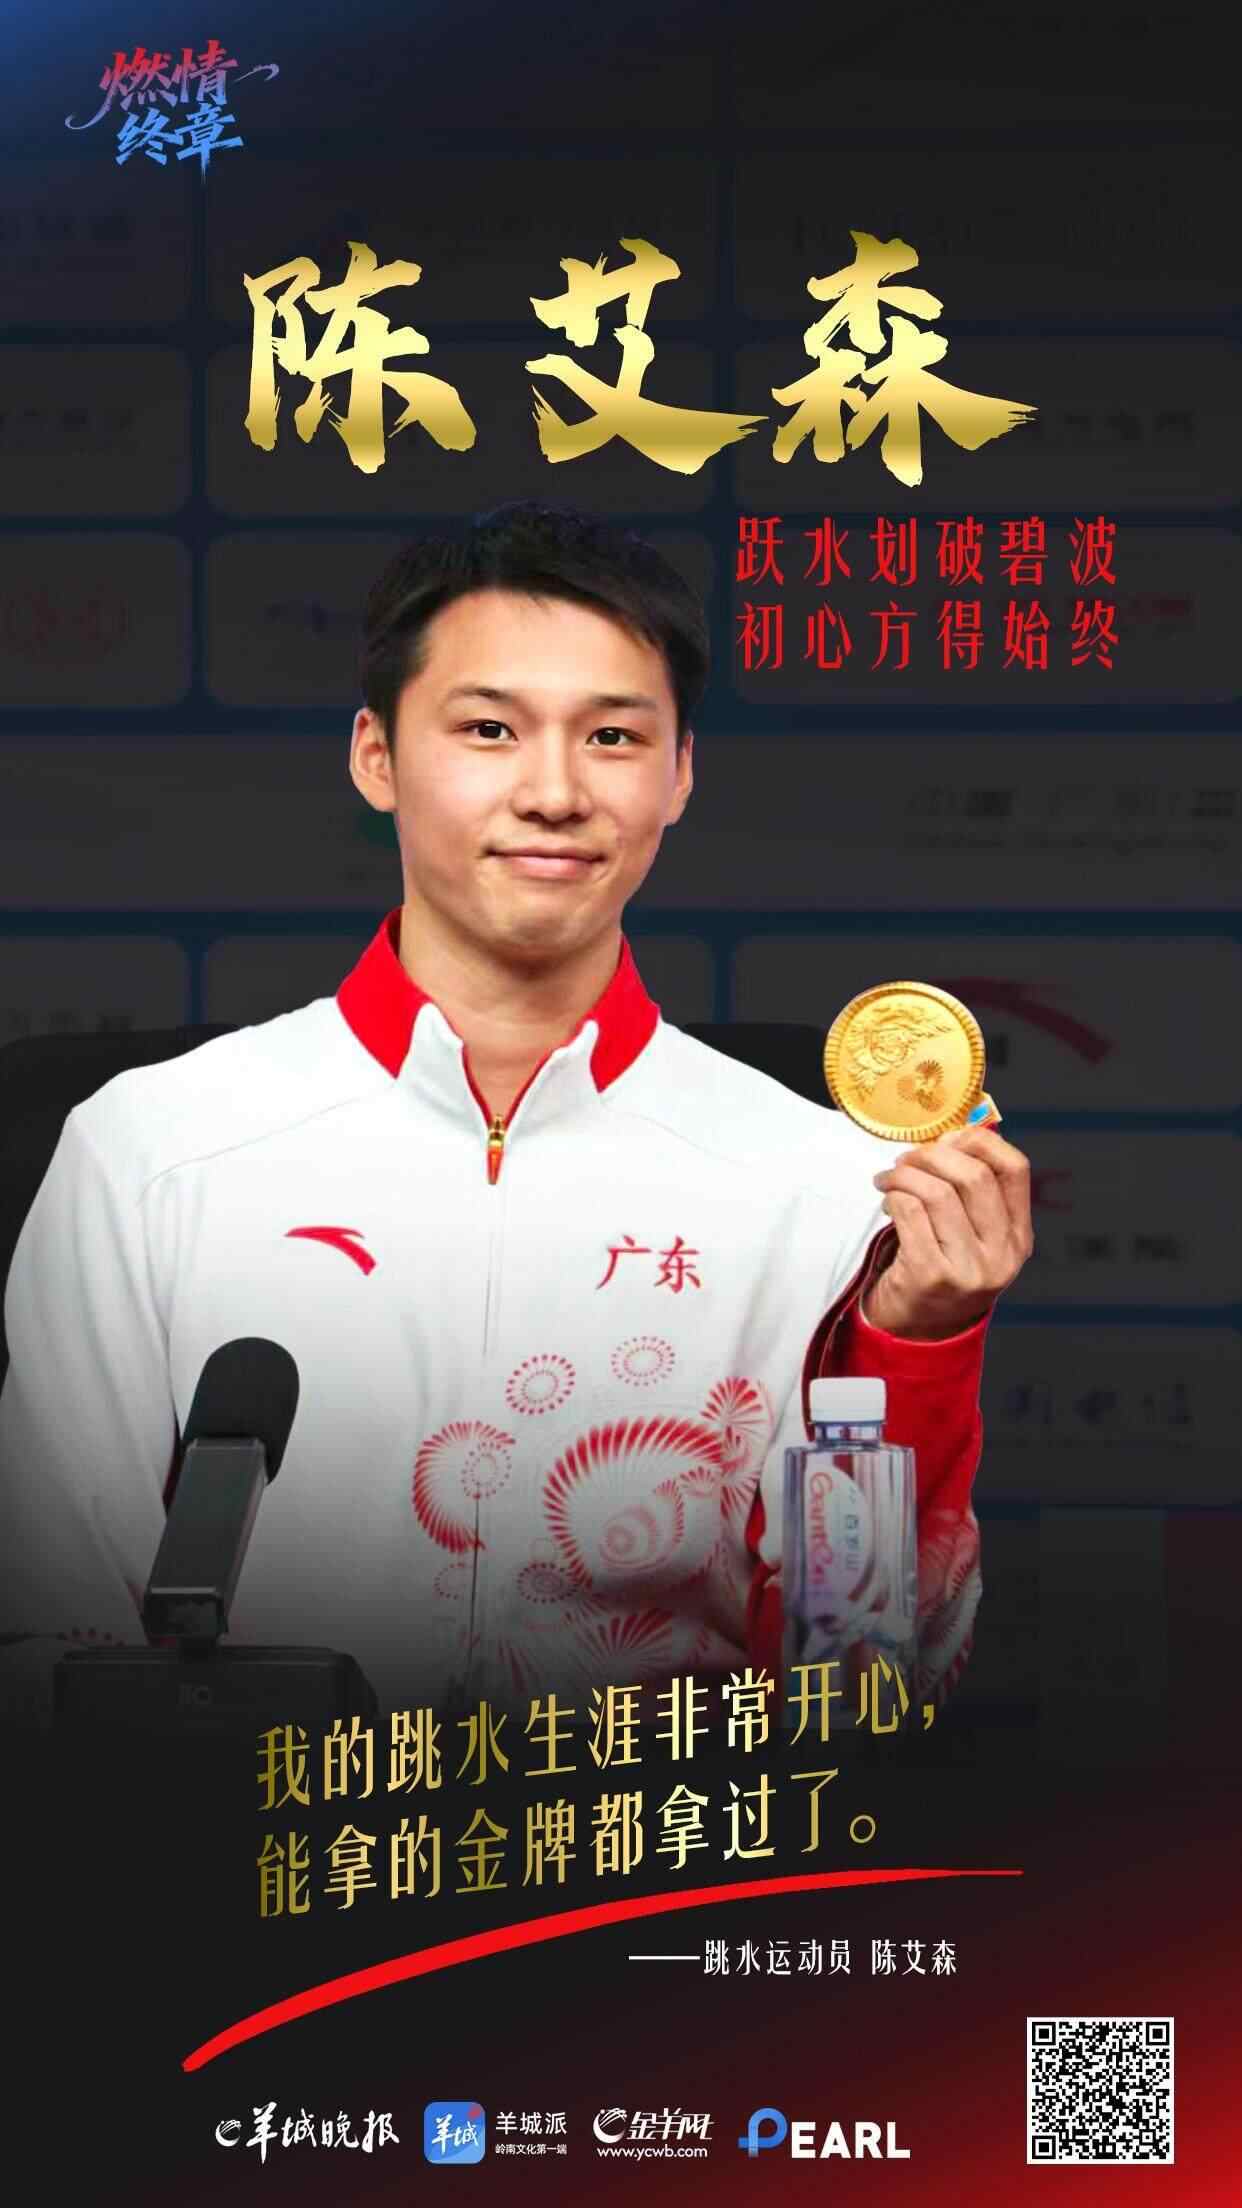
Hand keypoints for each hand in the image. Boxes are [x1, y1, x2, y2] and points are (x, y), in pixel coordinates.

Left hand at [861, 1125, 1033, 1339]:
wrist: (918, 1327)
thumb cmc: (944, 1268)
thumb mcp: (975, 1236)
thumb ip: (974, 1192)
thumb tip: (951, 1136)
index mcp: (1018, 1237)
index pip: (1015, 1170)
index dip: (981, 1142)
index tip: (948, 1137)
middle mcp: (1001, 1254)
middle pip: (973, 1176)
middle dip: (933, 1156)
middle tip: (907, 1159)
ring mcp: (968, 1268)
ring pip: (937, 1192)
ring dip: (904, 1175)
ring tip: (889, 1178)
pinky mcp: (931, 1275)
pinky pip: (909, 1212)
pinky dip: (893, 1197)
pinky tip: (887, 1202)